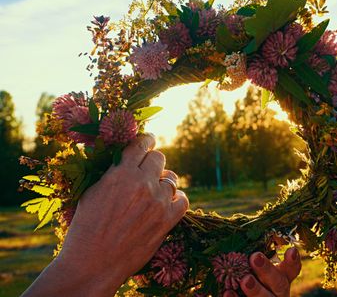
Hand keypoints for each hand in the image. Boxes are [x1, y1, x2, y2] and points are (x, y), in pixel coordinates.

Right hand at [22, 134, 188, 296]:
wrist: (93, 263)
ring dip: (163, 182)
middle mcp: (143, 183)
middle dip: (153, 162)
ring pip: (172, 178)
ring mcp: (158, 201)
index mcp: (121, 173)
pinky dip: (177, 199)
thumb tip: (125, 160)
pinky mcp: (168, 220)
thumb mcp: (92, 192)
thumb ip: (112, 173)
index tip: (148, 141)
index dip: (146, 140)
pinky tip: (168, 203)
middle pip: (159, 158)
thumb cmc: (86, 228)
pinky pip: (183, 200)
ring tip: (153, 192)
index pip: (140, 145)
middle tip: (148, 170)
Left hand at [224, 247, 301, 296]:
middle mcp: (277, 292)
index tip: (291, 250)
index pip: (292, 269)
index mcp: (281, 278)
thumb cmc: (251, 277)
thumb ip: (254, 255)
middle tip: (255, 257)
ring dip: (256, 290)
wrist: (245, 296)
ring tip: (245, 280)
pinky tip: (228, 292)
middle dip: (268, 270)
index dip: (293, 261)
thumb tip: (236, 229)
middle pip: (279, 283)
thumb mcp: (255, 267)